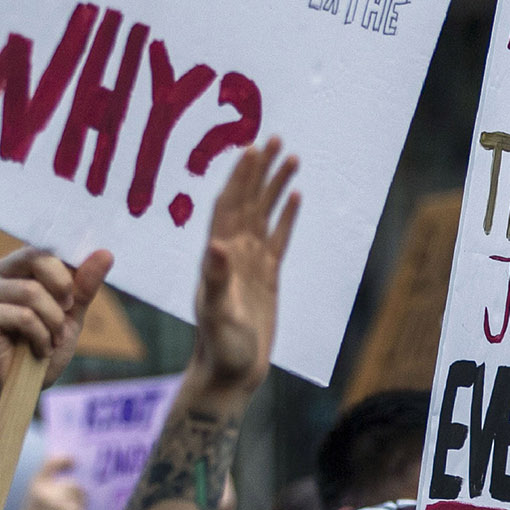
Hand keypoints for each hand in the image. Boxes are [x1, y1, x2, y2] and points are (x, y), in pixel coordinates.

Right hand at [0, 246, 114, 405]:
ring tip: (50, 341)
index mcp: (14, 267)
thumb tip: (105, 253)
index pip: (45, 247)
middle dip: (63, 291)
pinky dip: (40, 337)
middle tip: (65, 316)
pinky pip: (24, 316)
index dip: (68, 270)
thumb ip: (83, 286)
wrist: (14, 391)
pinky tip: (37, 350)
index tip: (73, 299)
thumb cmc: (38, 351)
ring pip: (33, 292)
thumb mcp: (69, 317)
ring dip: (53, 323)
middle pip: (38, 258)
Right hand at [20, 457, 89, 509]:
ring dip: (77, 507)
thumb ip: (47, 488)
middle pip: (72, 485)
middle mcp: (47, 491)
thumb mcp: (33, 502)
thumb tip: (71, 478)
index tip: (73, 461)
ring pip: (79, 498)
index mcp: (35, 486)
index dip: (64, 459)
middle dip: (74, 495)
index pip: (51, 462)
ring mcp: (60, 503)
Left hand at [188, 140, 299, 399]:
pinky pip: (277, 237)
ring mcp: (250, 262)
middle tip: (274, 137)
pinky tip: (294, 195)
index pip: (230, 206)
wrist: (230, 371)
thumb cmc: (220, 346)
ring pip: (264, 214)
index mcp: (218, 255)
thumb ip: (217, 280)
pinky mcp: (267, 276)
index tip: (253, 149)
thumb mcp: (217, 313)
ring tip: (291, 157)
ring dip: (274, 185)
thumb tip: (215, 245)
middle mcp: (231, 252)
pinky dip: (285, 214)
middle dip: (259, 169)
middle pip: (247, 201)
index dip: (240, 177)